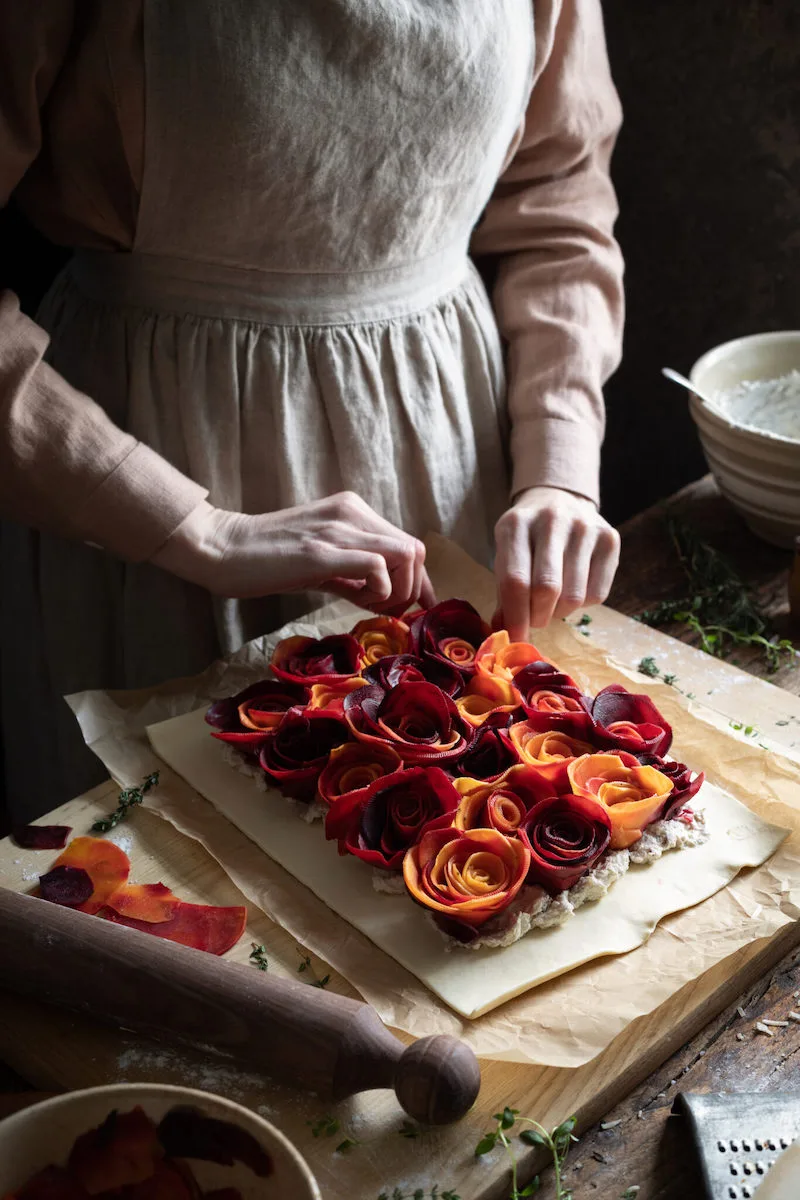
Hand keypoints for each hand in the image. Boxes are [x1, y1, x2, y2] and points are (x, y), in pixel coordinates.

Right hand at [152, 491, 435, 611]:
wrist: (222, 548)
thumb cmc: (267, 559)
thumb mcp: (320, 560)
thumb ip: (354, 572)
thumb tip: (388, 595)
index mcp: (353, 511)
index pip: (407, 543)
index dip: (419, 580)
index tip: (417, 607)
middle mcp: (352, 512)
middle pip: (414, 549)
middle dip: (411, 589)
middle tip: (385, 611)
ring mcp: (338, 529)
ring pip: (405, 555)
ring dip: (397, 591)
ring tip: (367, 604)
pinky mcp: (322, 551)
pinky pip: (377, 566)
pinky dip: (379, 591)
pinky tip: (356, 600)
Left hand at [493, 486, 619, 638]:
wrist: (559, 500)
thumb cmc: (527, 539)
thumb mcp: (506, 555)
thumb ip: (504, 593)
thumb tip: (505, 631)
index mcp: (515, 524)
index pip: (515, 581)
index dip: (516, 618)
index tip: (515, 640)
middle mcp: (551, 520)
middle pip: (547, 589)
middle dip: (538, 617)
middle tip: (534, 620)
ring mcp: (584, 527)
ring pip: (574, 597)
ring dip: (559, 612)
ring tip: (552, 602)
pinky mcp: (609, 538)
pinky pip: (597, 594)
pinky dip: (582, 605)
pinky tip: (573, 588)